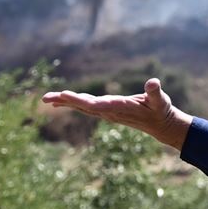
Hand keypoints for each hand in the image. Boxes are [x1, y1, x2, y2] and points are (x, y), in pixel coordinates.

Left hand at [42, 78, 193, 151]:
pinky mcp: (106, 111)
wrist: (159, 125)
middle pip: (84, 106)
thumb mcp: (160, 100)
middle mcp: (110, 112)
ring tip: (48, 98)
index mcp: (120, 107)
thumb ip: (155, 92)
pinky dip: (72, 103)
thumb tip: (153, 83)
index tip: (65, 95)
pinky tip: (60, 102)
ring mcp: (106, 112)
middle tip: (47, 98)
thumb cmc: (160, 110)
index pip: (96, 104)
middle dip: (66, 101)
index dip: (80, 100)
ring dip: (65, 102)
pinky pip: (85, 107)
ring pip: (82, 107)